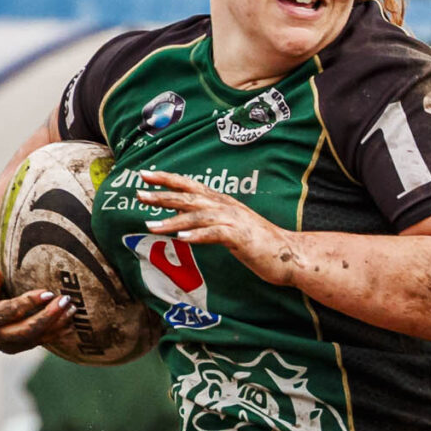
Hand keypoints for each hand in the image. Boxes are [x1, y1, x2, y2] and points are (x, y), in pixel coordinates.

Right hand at [0, 254, 72, 352]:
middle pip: (27, 331)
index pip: (9, 313)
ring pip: (37, 337)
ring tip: (72, 307)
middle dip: (49, 316)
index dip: (29, 303)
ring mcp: (9, 344)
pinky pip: (42, 340)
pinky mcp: (21, 345)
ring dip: (57, 324)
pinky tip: (71, 319)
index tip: (48, 292)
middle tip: (66, 300)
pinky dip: (57, 331)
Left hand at [139, 172, 297, 285]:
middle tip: (138, 193)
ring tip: (150, 224)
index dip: (168, 179)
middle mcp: (227, 207)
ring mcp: (234, 221)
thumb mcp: (232, 228)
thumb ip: (211, 221)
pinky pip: (215, 234)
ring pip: (197, 216)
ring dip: (172, 220)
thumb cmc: (261, 244)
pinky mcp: (241, 237)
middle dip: (162, 194)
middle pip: (189, 196)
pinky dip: (197, 235)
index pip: (191, 186)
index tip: (144, 175)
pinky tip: (181, 239)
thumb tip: (186, 220)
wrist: (291, 255)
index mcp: (224, 203)